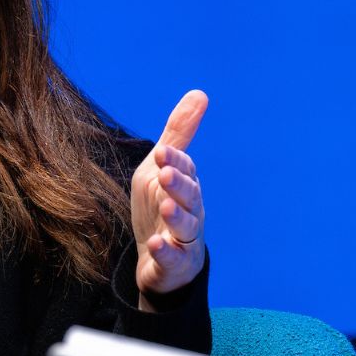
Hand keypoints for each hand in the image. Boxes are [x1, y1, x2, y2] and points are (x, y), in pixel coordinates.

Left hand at [132, 90, 207, 300]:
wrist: (162, 261)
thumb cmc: (161, 206)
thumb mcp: (161, 168)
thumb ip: (179, 134)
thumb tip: (200, 93)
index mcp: (185, 186)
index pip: (183, 170)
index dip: (174, 161)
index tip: (162, 151)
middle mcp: (189, 210)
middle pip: (189, 196)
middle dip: (178, 185)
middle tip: (164, 174)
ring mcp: (183, 237)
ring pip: (185, 227)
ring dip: (176, 216)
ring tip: (166, 207)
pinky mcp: (174, 262)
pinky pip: (171, 257)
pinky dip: (164, 252)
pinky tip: (155, 244)